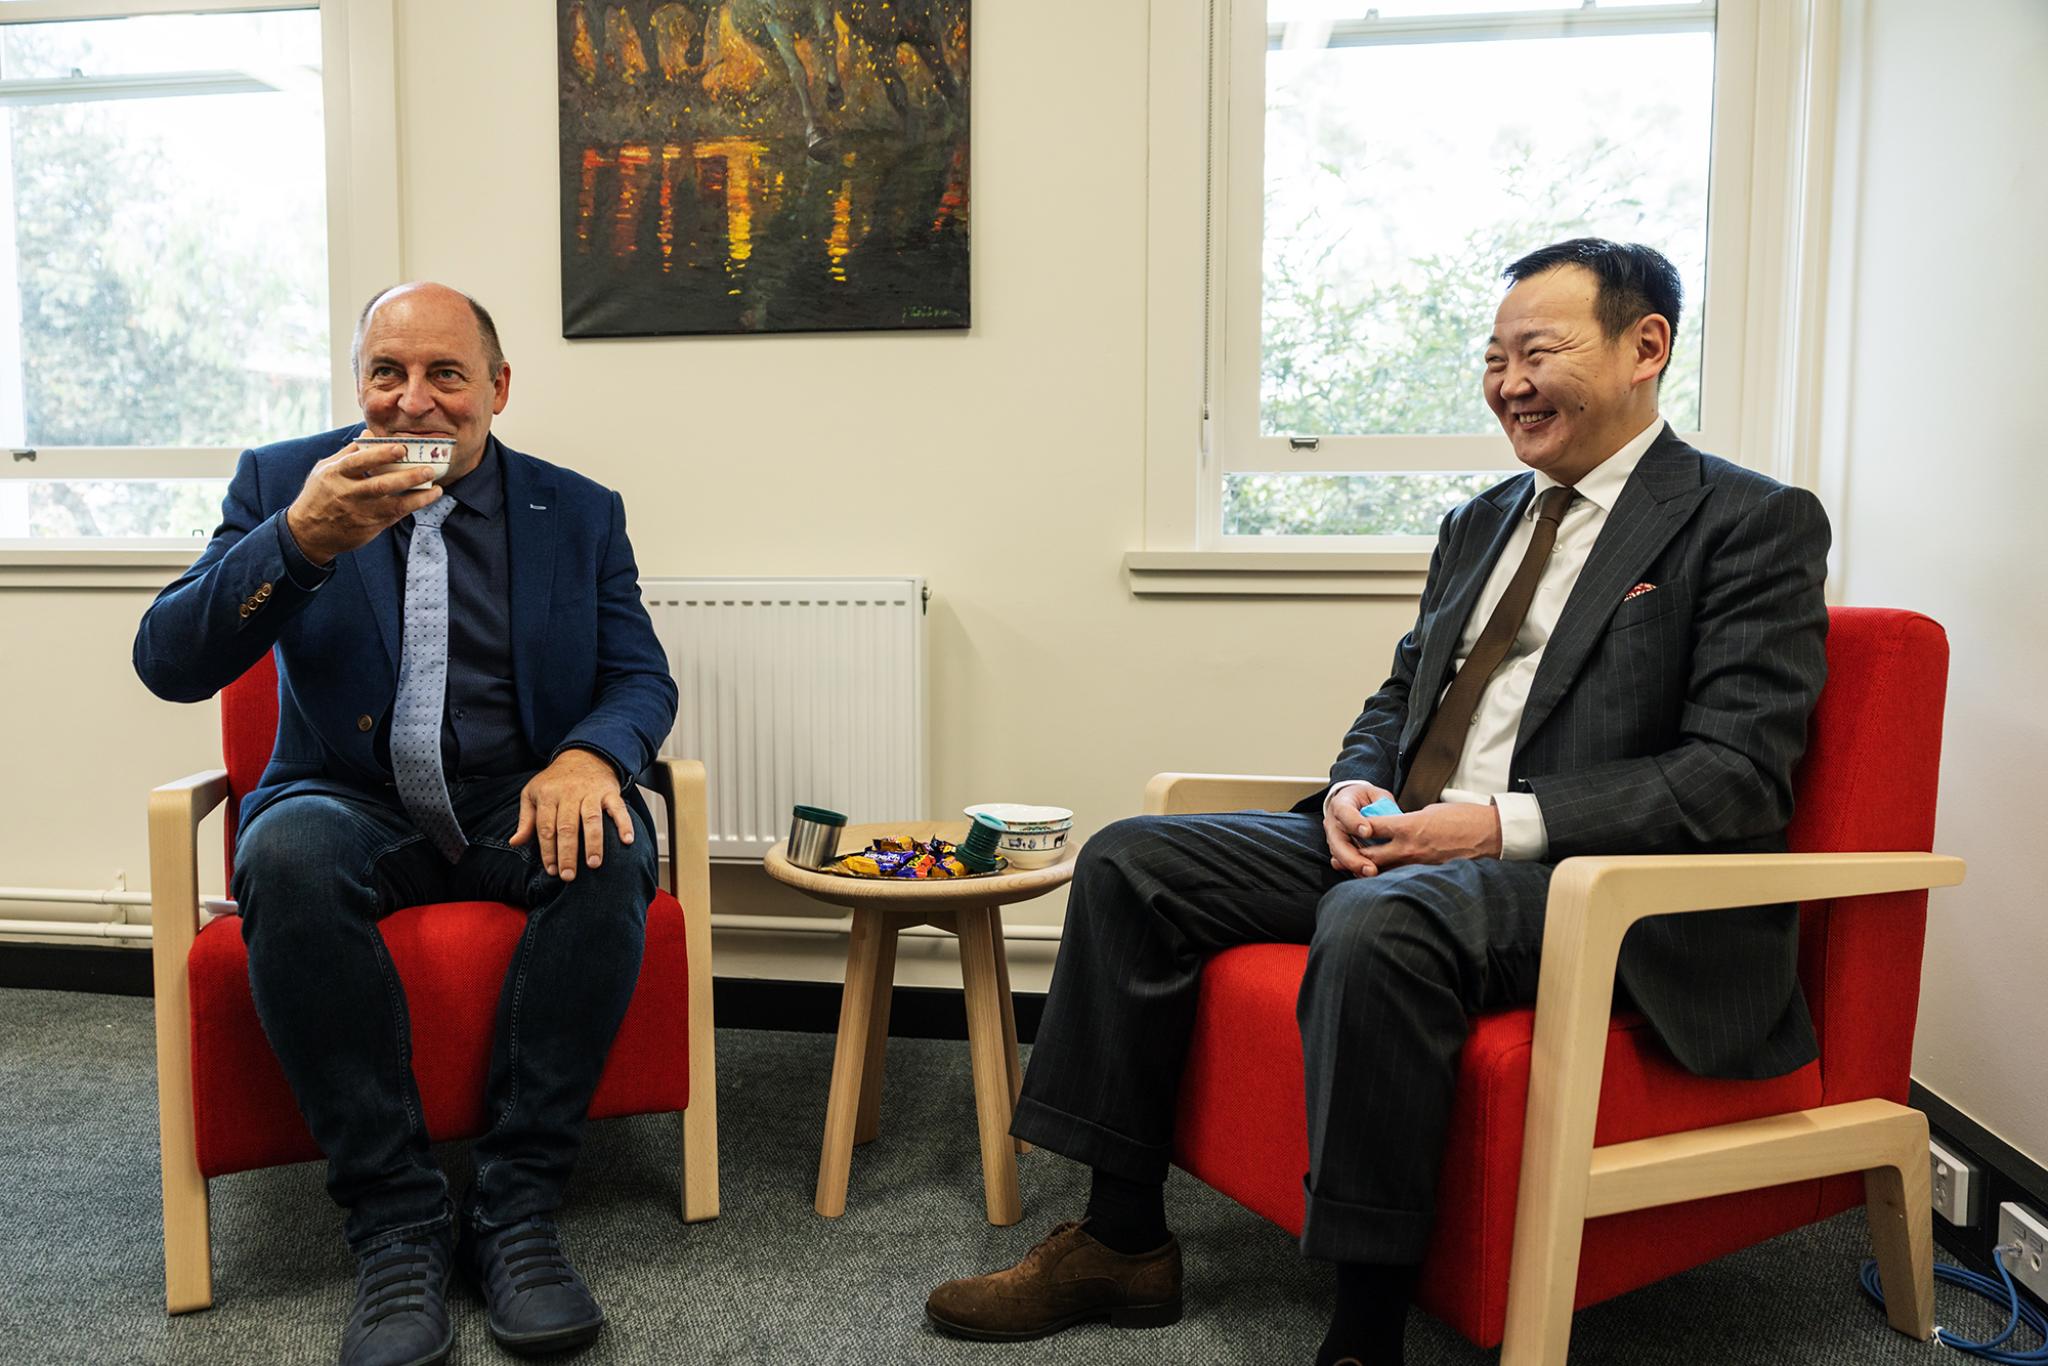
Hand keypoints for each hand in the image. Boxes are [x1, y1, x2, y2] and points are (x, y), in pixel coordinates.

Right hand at [284, 440, 441, 564]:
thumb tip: (368, 432)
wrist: (307, 533)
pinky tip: (426, 498)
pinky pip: (394, 517)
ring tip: (437, 489)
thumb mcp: (325, 470)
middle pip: (380, 485)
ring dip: (417, 497)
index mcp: (335, 474)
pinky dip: (412, 507)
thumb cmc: (319, 495)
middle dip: (407, 477)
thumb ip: (349, 453)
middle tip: (429, 469)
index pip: (358, 462)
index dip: (379, 455)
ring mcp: (359, 513)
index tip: (401, 448)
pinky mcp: (369, 527)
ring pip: (393, 505)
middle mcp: (347, 494)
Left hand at [510, 749, 632, 880]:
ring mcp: (591, 792)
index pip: (546, 827)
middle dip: (567, 853)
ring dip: (593, 843)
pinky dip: (624, 824)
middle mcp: (569, 793)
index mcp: (548, 795)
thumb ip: (526, 820)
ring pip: (591, 819)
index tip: (552, 870)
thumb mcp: (533, 794)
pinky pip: (618, 808)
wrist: (584, 756)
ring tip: (593, 864)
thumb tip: (515, 842)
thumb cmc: (556, 781)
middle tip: (569, 875)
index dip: (548, 851)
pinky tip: (627, 840)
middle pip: (567, 827)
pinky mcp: (609, 792)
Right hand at [1323, 780, 1397, 878]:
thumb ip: (1383, 806)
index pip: (1344, 812)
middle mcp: (1332, 822)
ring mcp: (1333, 838)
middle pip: (1337, 842)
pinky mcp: (1338, 850)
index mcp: (1341, 803)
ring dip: (1354, 866)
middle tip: (1370, 867)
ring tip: (1371, 873)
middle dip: (1353, 857)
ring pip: (1339, 855)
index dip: (1354, 822)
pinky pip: (1343, 862)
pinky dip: (1354, 870)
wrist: (1350, 802)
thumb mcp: (1375, 794)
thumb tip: (1395, 820)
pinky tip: (1367, 875)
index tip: (1368, 832)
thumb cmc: (1365, 799)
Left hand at [1349, 802, 1502, 875]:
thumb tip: (1396, 826)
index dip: (1355, 828)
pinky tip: (1386, 877)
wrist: (1491, 835)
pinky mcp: (1428, 876)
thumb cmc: (1463, 818)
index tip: (1348, 828)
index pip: (1370, 828)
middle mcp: (1409, 849)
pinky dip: (1391, 878)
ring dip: (1369, 870)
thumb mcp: (1430, 811)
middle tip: (1341, 855)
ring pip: (1383, 873)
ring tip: (1357, 868)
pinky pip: (1403, 879)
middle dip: (1353, 857)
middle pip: (1369, 857)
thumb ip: (1408, 820)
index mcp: (1408, 827)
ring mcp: (1418, 865)